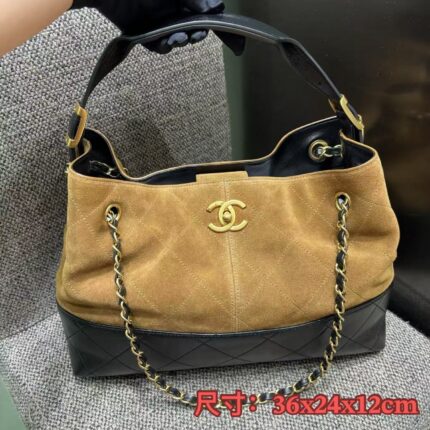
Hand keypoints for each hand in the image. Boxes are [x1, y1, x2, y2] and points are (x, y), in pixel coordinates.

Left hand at [71, 0, 223, 53]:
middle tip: (194, 36)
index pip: (199, 13)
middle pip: (190, 29)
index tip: (208, 27)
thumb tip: (216, 8)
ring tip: (177, 39)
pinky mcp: (143, 34)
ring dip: (179, 41)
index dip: (206, 23)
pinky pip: (157, 46)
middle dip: (194, 35)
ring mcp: (156, 23)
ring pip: (174, 39)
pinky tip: (165, 43)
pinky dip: (162, 47)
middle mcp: (169, 10)